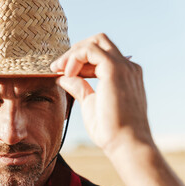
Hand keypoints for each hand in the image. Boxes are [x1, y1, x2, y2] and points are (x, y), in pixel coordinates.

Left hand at [51, 33, 153, 154]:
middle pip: (99, 41)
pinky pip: (90, 50)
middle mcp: (127, 67)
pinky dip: (75, 58)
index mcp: (124, 75)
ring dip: (72, 53)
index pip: (99, 55)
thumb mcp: (90, 103)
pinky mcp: (115, 70)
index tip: (60, 71)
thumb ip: (80, 87)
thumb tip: (63, 78)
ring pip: (94, 42)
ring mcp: (123, 66)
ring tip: (59, 69)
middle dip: (75, 50)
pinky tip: (68, 73)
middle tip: (57, 66)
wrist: (126, 144)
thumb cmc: (110, 130)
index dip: (78, 60)